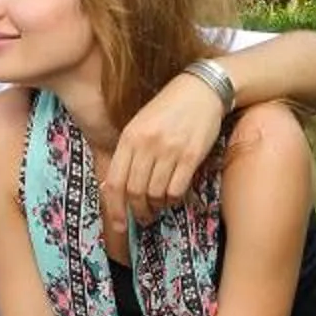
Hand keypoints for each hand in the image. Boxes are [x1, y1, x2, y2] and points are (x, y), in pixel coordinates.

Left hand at [107, 65, 224, 222]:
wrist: (202, 90)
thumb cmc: (168, 108)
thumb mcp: (140, 124)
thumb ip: (128, 152)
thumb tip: (116, 188)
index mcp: (129, 137)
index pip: (114, 182)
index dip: (114, 208)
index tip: (118, 225)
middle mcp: (147, 145)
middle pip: (135, 192)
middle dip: (138, 211)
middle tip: (143, 217)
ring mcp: (169, 150)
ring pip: (155, 193)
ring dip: (157, 205)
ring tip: (159, 205)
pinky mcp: (191, 156)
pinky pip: (177, 189)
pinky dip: (173, 199)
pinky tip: (173, 197)